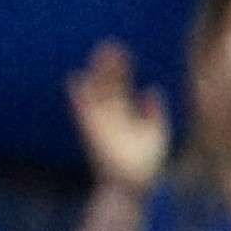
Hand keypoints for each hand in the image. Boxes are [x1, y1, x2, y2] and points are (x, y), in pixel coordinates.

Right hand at [67, 42, 172, 189]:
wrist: (134, 185)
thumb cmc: (145, 163)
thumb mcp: (156, 133)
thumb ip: (155, 112)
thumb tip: (152, 89)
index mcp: (126, 115)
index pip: (122, 86)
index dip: (122, 69)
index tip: (123, 51)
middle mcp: (112, 116)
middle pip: (110, 86)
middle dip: (109, 67)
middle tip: (109, 45)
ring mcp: (101, 123)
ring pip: (99, 93)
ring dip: (97, 74)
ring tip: (98, 55)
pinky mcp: (92, 132)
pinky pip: (83, 111)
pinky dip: (79, 97)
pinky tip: (75, 80)